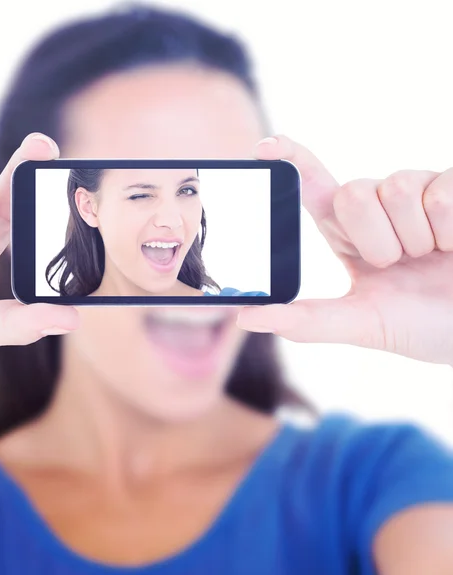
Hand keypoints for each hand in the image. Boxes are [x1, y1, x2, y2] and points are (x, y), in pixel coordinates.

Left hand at [237, 135, 452, 366]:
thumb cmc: (423, 324)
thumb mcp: (362, 324)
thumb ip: (307, 321)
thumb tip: (245, 316)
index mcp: (349, 233)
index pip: (314, 188)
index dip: (292, 162)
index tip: (265, 147)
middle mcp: (380, 205)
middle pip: (352, 193)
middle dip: (376, 240)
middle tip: (402, 264)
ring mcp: (420, 191)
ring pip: (396, 189)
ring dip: (416, 239)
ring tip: (434, 256)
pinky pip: (440, 194)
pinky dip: (450, 232)